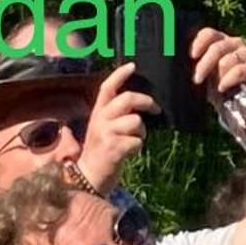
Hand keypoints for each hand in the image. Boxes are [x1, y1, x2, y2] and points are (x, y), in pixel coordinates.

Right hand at [77, 60, 156, 192]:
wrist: (89, 178)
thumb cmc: (102, 151)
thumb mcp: (103, 128)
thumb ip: (115, 114)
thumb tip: (138, 102)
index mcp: (98, 112)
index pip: (108, 87)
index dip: (120, 75)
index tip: (132, 66)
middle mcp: (100, 120)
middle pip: (127, 99)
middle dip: (146, 102)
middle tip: (156, 109)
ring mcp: (106, 134)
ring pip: (136, 121)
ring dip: (142, 132)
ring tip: (134, 141)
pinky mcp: (113, 148)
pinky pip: (137, 141)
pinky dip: (138, 148)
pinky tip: (129, 153)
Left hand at [190, 25, 245, 100]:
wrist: (234, 102)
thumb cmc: (214, 83)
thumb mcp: (203, 71)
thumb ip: (195, 62)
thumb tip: (179, 56)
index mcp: (220, 40)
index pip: (209, 34)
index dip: (199, 43)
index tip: (192, 56)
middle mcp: (234, 43)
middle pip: (217, 47)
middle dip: (205, 64)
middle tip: (197, 79)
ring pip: (228, 60)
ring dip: (218, 75)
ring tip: (214, 87)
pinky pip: (240, 70)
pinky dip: (229, 80)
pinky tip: (222, 87)